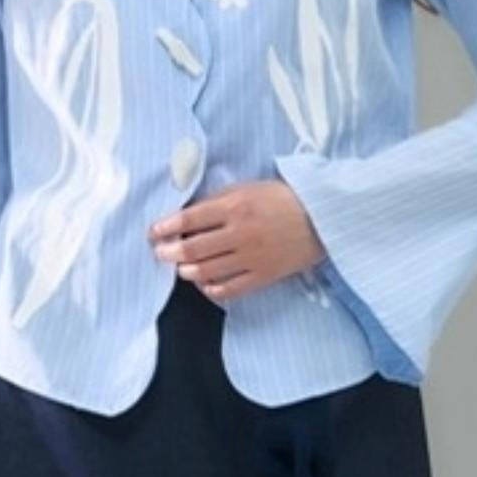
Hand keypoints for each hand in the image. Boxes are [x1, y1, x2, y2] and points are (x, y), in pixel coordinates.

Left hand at [149, 179, 326, 301]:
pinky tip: (204, 284)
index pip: (190, 219)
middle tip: (159, 253)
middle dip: (170, 253)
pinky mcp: (263, 275)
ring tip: (181, 268)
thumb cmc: (284, 198)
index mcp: (235, 206)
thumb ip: (219, 199)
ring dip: (187, 271)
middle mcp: (240, 233)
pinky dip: (212, 289)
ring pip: (207, 271)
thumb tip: (188, 213)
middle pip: (194, 248)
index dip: (166, 227)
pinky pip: (230, 289)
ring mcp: (251, 257)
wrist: (323, 218)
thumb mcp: (249, 187)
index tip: (153, 232)